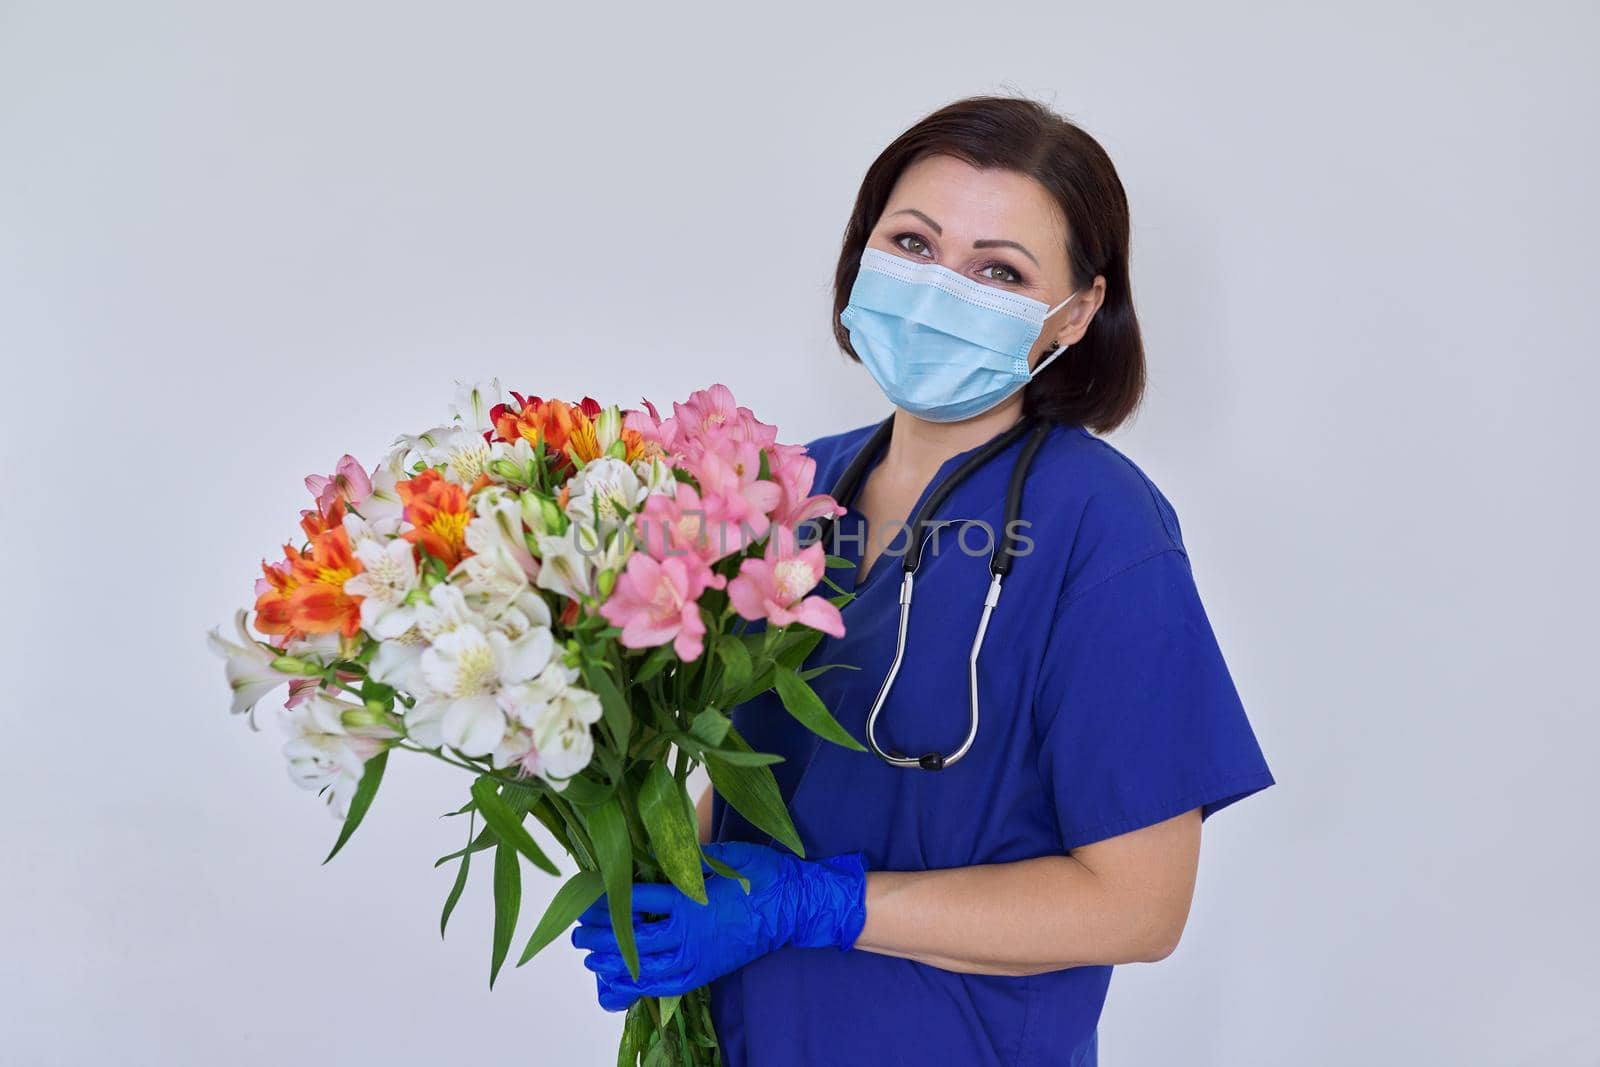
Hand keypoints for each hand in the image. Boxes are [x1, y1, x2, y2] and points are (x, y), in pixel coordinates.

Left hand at [570, 840, 868, 1011]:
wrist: (797, 907)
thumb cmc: (764, 875)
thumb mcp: (726, 854)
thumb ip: (689, 856)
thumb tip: (657, 851)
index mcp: (690, 900)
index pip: (638, 901)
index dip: (610, 900)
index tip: (588, 900)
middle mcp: (689, 932)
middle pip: (634, 937)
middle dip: (601, 936)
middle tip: (578, 935)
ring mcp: (699, 956)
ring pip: (646, 966)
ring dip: (615, 963)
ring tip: (591, 960)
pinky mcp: (708, 971)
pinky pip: (669, 985)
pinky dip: (643, 986)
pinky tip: (627, 983)